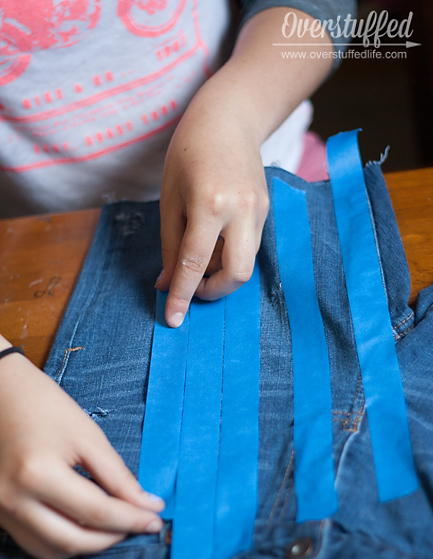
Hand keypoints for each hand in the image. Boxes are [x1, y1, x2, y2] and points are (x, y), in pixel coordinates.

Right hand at [0, 347, 163, 558]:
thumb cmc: (44, 406)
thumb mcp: (87, 435)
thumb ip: (117, 475)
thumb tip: (147, 505)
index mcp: (38, 475)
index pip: (96, 512)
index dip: (132, 519)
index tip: (156, 519)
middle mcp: (14, 501)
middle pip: (74, 541)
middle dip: (114, 537)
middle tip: (140, 523)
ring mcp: (1, 511)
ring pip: (53, 552)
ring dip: (89, 546)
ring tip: (115, 525)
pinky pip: (36, 544)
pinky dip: (65, 542)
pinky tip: (86, 524)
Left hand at [156, 77, 268, 326]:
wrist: (228, 119)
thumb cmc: (188, 153)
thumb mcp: (169, 199)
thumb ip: (170, 246)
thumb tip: (167, 284)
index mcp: (210, 204)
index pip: (194, 263)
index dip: (182, 295)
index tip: (172, 319)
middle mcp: (240, 211)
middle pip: (237, 274)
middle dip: (213, 291)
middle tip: (192, 286)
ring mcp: (259, 211)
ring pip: (245, 263)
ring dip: (220, 273)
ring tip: (199, 256)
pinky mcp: (266, 210)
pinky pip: (248, 246)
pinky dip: (229, 255)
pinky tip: (214, 241)